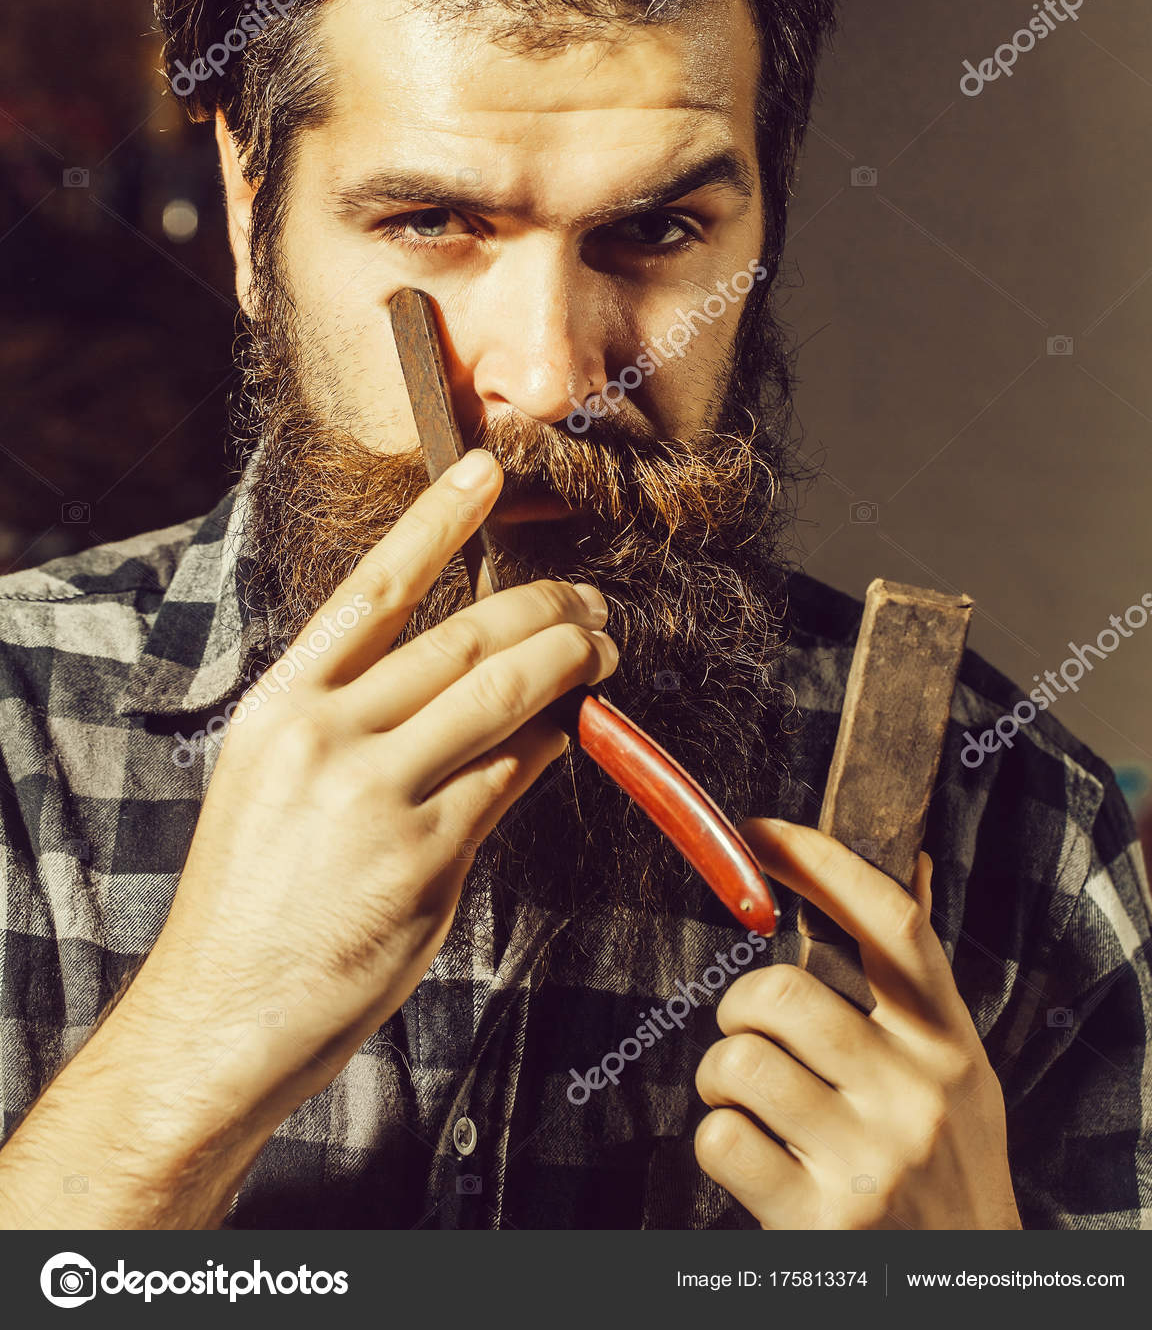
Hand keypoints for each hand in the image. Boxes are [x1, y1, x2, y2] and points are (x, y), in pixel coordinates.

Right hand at [131, 449, 617, 1120]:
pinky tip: (569, 733)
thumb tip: (459, 671)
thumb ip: (351, 718)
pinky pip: (511, 777)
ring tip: (604, 648)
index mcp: (281, 704)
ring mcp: (375, 797)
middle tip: (592, 603)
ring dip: (569, 662)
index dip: (436, 519)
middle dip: (546, 609)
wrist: (222, 1011)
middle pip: (463, 638)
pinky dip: (551, 745)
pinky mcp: (424, 858)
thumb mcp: (272, 779)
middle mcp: (325, 736)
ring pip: (503, 695)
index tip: (486, 467)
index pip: (371, 588)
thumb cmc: (252, 895)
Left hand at [694, 818, 1021, 1229]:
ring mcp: (870, 1160)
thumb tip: (913, 865)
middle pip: (781, 990)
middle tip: (749, 1033)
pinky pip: (721, 1139)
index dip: (819, 862)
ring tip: (746, 1098)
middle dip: (739, 1006)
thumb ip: (922, 984)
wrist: (970, 1288)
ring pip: (738, 1060)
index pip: (891, 923)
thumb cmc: (950, 1164)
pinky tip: (750, 1152)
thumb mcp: (959, 1070)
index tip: (759, 832)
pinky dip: (717, 1138)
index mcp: (949, 1043)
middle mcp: (916, 1094)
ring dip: (719, 1075)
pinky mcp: (820, 1224)